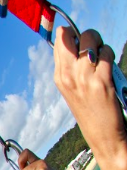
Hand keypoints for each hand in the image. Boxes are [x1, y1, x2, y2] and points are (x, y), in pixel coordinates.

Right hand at [53, 27, 126, 161]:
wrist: (103, 136)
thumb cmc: (92, 111)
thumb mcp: (74, 89)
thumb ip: (71, 66)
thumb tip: (74, 40)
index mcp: (59, 76)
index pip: (60, 39)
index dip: (71, 33)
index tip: (79, 38)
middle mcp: (68, 75)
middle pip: (74, 34)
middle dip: (88, 36)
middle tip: (95, 50)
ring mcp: (83, 77)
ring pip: (92, 40)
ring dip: (103, 47)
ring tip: (104, 65)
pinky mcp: (100, 80)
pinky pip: (106, 52)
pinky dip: (111, 57)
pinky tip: (110, 71)